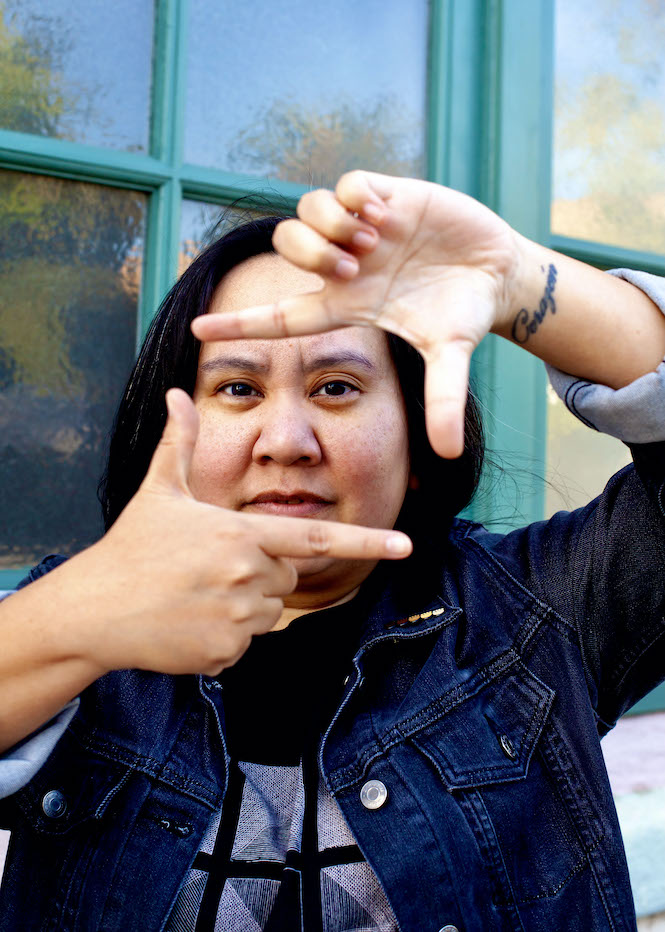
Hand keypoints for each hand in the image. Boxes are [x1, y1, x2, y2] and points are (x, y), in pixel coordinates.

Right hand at [64, 389, 410, 676]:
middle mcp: (248, 575)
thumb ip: (178, 443)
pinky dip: (223, 637)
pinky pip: (244, 645)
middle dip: (261, 572)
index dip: (365, 542)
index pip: (316, 538)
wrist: (93, 609)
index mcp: (242, 534)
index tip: (405, 545)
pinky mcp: (224, 654)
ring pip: (267, 612)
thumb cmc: (131, 546)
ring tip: (196, 595)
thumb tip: (176, 394)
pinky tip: (188, 623)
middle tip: (210, 569)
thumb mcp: (159, 492)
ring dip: (243, 606)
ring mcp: (238, 619)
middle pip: (286, 575)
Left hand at [192, 171, 522, 457]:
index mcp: (346, 306)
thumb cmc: (462, 315)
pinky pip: (346, 183)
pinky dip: (357, 196)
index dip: (238, 324)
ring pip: (307, 211)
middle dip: (312, 254)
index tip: (196, 332)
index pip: (280, 316)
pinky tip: (386, 214)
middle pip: (288, 247)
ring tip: (375, 238)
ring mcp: (361, 228)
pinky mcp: (384, 194)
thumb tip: (450, 452)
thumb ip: (444, 400)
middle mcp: (344, 266)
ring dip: (334, 225)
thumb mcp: (449, 355)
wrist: (494, 272)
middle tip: (355, 268)